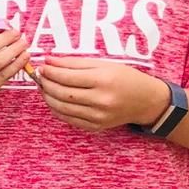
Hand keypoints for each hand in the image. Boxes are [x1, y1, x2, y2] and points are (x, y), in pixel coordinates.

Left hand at [35, 57, 170, 133]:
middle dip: (46, 84)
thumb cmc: (126, 78)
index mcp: (104, 81)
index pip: (67, 77)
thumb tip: (49, 61)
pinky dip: (57, 110)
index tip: (43, 66)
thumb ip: (75, 63)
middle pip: (62, 93)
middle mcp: (101, 100)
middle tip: (41, 77)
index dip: (51, 72)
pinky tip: (54, 100)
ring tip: (44, 87)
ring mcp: (98, 116)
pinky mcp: (96, 127)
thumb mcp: (104, 65)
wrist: (147, 101)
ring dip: (48, 97)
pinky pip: (69, 119)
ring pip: (62, 108)